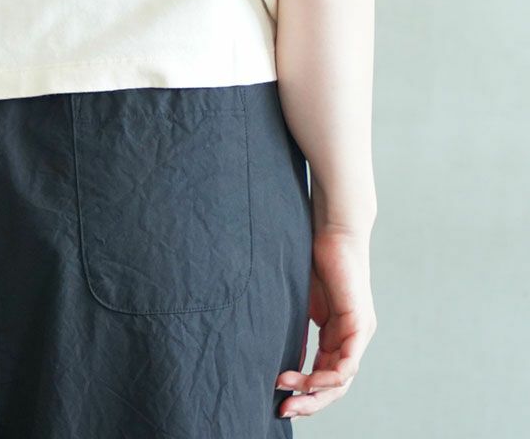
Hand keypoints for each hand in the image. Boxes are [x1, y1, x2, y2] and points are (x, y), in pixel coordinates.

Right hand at [275, 224, 376, 419]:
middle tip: (284, 410)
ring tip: (288, 392)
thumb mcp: (301, 302)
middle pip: (335, 386)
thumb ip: (296, 329)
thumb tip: (279, 359)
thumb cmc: (314, 257)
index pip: (324, 375)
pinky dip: (330, 376)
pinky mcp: (361, 324)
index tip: (279, 398)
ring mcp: (359, 333)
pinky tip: (311, 380)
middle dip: (309, 402)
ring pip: (342, 380)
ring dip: (314, 391)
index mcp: (337, 335)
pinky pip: (349, 363)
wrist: (333, 230)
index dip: (303, 392)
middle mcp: (351, 338)